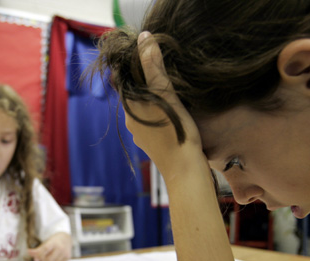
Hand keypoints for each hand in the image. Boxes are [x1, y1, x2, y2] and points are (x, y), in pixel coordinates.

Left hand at [27, 233, 71, 260]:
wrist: (66, 238)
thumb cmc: (54, 240)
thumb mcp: (46, 242)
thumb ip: (40, 250)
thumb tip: (35, 260)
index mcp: (55, 242)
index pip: (45, 249)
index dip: (36, 252)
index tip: (28, 252)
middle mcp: (61, 248)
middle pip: (48, 258)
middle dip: (42, 259)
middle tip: (38, 257)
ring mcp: (65, 253)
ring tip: (45, 258)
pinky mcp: (67, 257)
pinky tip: (52, 259)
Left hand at [125, 32, 203, 176]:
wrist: (185, 171)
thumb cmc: (175, 132)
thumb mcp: (166, 95)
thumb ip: (153, 67)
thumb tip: (144, 39)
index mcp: (130, 107)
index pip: (124, 80)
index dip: (133, 67)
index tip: (147, 57)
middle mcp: (131, 121)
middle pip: (135, 94)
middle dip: (145, 81)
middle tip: (162, 68)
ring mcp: (142, 134)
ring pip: (144, 108)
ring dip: (153, 98)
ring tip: (170, 88)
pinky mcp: (153, 144)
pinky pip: (152, 121)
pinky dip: (159, 112)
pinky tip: (173, 111)